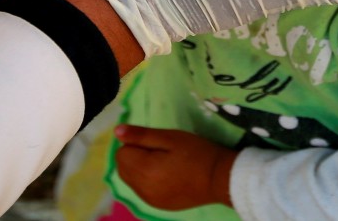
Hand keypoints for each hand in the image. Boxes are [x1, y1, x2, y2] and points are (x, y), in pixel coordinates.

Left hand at [113, 125, 235, 210]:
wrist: (220, 179)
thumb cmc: (197, 153)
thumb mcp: (170, 138)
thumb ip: (141, 135)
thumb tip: (117, 132)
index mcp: (143, 170)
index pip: (121, 152)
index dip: (136, 143)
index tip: (156, 143)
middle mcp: (142, 189)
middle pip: (122, 167)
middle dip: (134, 156)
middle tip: (160, 151)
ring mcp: (149, 200)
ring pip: (130, 180)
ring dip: (139, 169)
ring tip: (164, 163)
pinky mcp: (158, 206)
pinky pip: (141, 190)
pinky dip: (146, 181)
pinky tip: (166, 176)